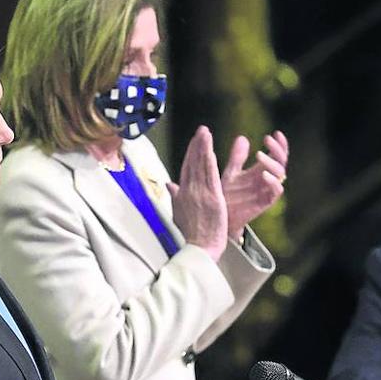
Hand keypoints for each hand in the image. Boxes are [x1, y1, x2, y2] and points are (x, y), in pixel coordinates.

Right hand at [168, 126, 227, 260]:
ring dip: (203, 148)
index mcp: (182, 195)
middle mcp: (188, 192)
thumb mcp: (180, 214)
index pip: (186, 169)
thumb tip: (169, 184)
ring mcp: (199, 194)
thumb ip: (176, 197)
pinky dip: (209, 161)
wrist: (199, 249)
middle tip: (201, 130)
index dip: (190, 154)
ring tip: (205, 132)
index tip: (195, 142)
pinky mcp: (211, 198)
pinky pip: (209, 176)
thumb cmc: (192, 236)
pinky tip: (210, 150)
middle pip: (192, 164)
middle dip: (196, 145)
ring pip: (200, 166)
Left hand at [221, 130, 287, 239]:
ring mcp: (267, 190)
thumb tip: (243, 137)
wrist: (221, 215)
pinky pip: (276, 191)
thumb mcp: (231, 172)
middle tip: (267, 139)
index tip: (274, 133)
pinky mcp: (265, 202)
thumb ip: (237, 157)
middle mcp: (267, 179)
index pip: (277, 155)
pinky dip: (273, 181)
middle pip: (281, 161)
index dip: (279, 144)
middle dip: (277, 149)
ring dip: (272, 162)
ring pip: (281, 174)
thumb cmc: (226, 194)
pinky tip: (263, 174)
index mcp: (261, 170)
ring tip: (259, 154)